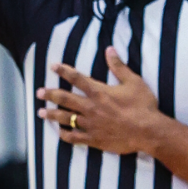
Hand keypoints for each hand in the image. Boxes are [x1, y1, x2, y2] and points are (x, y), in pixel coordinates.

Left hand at [38, 47, 172, 155]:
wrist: (149, 131)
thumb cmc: (143, 106)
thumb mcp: (133, 82)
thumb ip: (119, 66)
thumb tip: (110, 49)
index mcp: (99, 92)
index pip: (77, 78)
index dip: (64, 71)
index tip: (53, 66)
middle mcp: (91, 107)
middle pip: (65, 99)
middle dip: (50, 94)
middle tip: (38, 92)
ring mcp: (90, 124)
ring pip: (65, 118)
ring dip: (52, 114)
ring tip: (40, 112)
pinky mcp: (94, 139)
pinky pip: (75, 138)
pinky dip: (65, 135)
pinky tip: (60, 133)